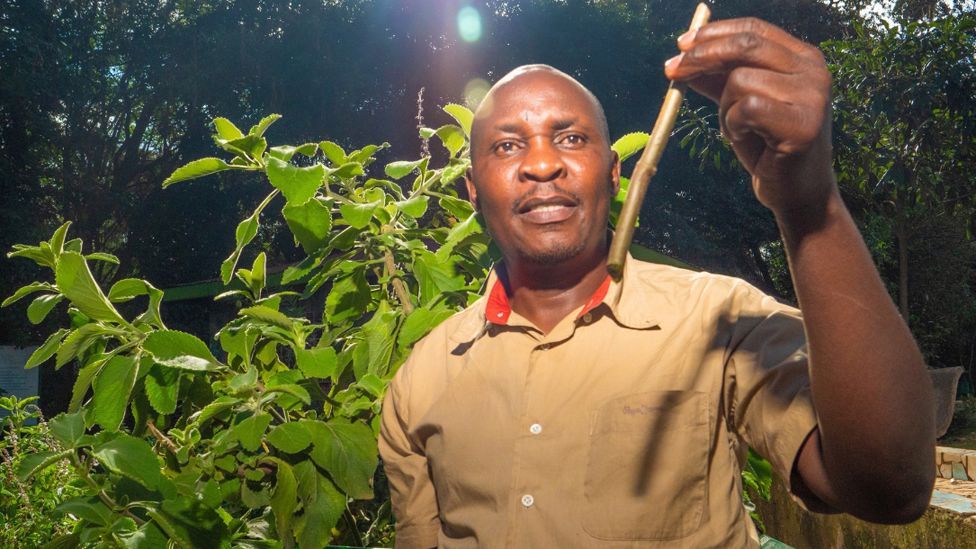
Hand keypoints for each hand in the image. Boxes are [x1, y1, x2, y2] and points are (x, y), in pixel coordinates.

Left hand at [665, 18, 834, 216]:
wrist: (796, 192)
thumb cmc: (768, 148)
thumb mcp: (738, 106)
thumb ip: (718, 80)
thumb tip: (683, 57)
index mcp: (803, 58)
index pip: (754, 29)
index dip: (714, 34)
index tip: (681, 44)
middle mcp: (813, 71)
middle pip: (746, 46)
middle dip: (702, 56)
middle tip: (671, 71)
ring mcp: (813, 96)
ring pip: (740, 80)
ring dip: (724, 108)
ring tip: (737, 130)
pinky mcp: (803, 124)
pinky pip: (746, 109)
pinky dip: (733, 124)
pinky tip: (745, 139)